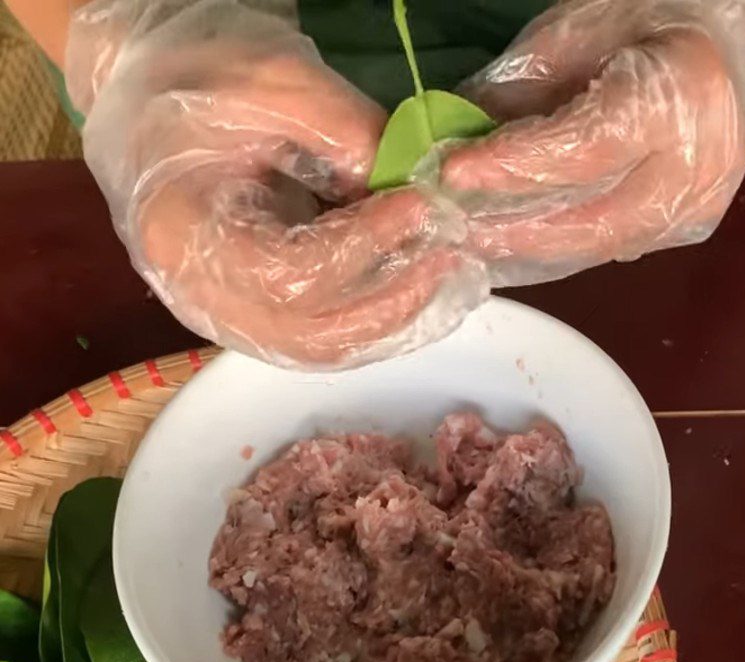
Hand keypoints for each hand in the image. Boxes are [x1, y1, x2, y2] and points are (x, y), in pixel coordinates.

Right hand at [70, 2, 483, 366]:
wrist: (151, 104)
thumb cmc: (197, 83)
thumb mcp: (267, 82)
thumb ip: (341, 132)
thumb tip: (403, 190)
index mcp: (182, 235)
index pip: (289, 272)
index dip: (364, 245)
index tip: (419, 207)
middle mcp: (201, 297)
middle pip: (310, 335)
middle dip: (390, 299)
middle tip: (448, 256)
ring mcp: (227, 316)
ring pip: (321, 350)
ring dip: (390, 320)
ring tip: (442, 275)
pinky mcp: (254, 316)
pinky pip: (321, 341)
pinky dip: (372, 322)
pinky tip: (412, 290)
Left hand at [441, 0, 744, 284]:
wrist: (720, 51)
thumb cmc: (643, 24)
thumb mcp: (571, 37)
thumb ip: (511, 98)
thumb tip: (441, 149)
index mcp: (682, 95)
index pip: (581, 148)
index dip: (510, 167)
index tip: (449, 174)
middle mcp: (697, 168)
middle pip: (583, 220)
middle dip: (501, 226)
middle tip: (440, 224)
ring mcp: (691, 211)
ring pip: (585, 247)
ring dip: (515, 248)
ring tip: (459, 239)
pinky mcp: (677, 234)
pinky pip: (596, 252)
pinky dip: (541, 250)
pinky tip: (498, 244)